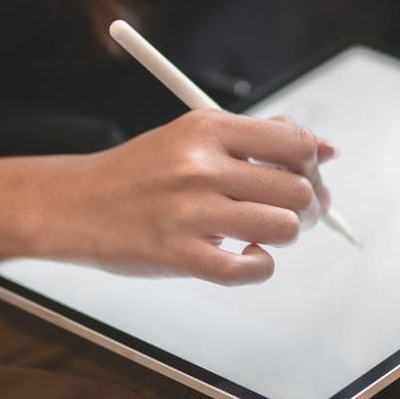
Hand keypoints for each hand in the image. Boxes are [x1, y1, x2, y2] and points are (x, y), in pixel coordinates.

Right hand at [39, 110, 336, 285]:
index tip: (311, 176)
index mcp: (207, 129)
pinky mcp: (180, 255)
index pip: (294, 142)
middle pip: (296, 188)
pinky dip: (260, 266)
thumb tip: (324, 148)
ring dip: (282, 235)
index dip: (313, 163)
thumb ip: (257, 136)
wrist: (75, 204)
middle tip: (289, 212)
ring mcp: (190, 212)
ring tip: (261, 231)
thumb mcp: (193, 135)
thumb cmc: (140, 172)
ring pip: (282, 228)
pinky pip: (252, 269)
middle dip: (305, 206)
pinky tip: (246, 255)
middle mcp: (201, 167)